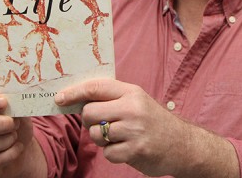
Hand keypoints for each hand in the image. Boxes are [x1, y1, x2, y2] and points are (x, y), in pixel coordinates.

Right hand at [0, 90, 44, 177]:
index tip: (4, 102)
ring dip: (8, 139)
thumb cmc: (12, 122)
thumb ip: (13, 103)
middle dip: (2, 124)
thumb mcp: (15, 108)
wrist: (17, 145)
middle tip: (15, 123)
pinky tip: (17, 147)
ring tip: (15, 135)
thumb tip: (18, 100)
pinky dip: (11, 153)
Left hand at [55, 79, 238, 177]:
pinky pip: (108, 154)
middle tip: (102, 124)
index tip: (59, 98)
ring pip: (96, 135)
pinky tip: (127, 149)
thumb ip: (110, 97)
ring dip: (102, 140)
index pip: (96, 88)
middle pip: (90, 113)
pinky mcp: (136, 150)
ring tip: (119, 137)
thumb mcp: (135, 100)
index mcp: (131, 92)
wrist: (182, 144)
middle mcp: (133, 108)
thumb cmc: (152, 120)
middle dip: (89, 122)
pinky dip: (113, 154)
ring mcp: (135, 130)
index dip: (74, 92)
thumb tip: (75, 98)